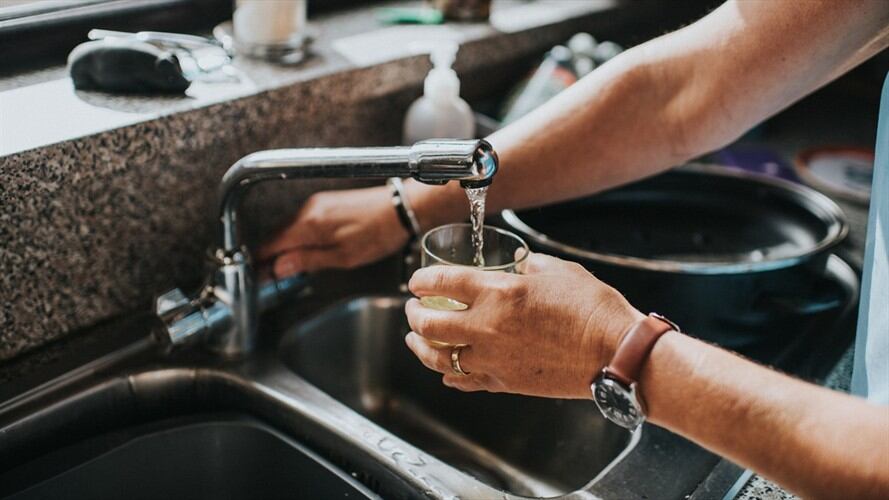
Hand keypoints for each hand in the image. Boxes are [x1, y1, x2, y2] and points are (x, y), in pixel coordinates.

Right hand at [258, 186, 408, 275]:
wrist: (401, 207)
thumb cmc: (378, 233)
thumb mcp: (343, 256)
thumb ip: (308, 260)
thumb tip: (279, 267)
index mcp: (309, 224)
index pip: (271, 244)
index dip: (261, 262)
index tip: (258, 277)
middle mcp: (308, 210)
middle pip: (276, 236)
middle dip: (270, 256)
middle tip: (269, 278)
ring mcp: (316, 204)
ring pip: (288, 228)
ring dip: (283, 247)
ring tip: (285, 269)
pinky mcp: (325, 203)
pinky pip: (301, 222)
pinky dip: (296, 237)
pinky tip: (304, 250)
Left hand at [404, 252, 643, 398]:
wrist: (615, 353)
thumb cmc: (593, 309)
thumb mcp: (557, 271)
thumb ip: (528, 266)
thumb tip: (517, 266)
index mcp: (497, 293)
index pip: (441, 283)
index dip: (421, 280)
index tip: (417, 281)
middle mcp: (486, 327)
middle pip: (428, 324)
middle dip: (413, 314)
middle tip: (412, 308)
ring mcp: (493, 359)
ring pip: (438, 358)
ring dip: (420, 347)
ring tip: (415, 340)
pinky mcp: (504, 383)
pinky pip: (463, 381)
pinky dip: (449, 374)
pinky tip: (445, 370)